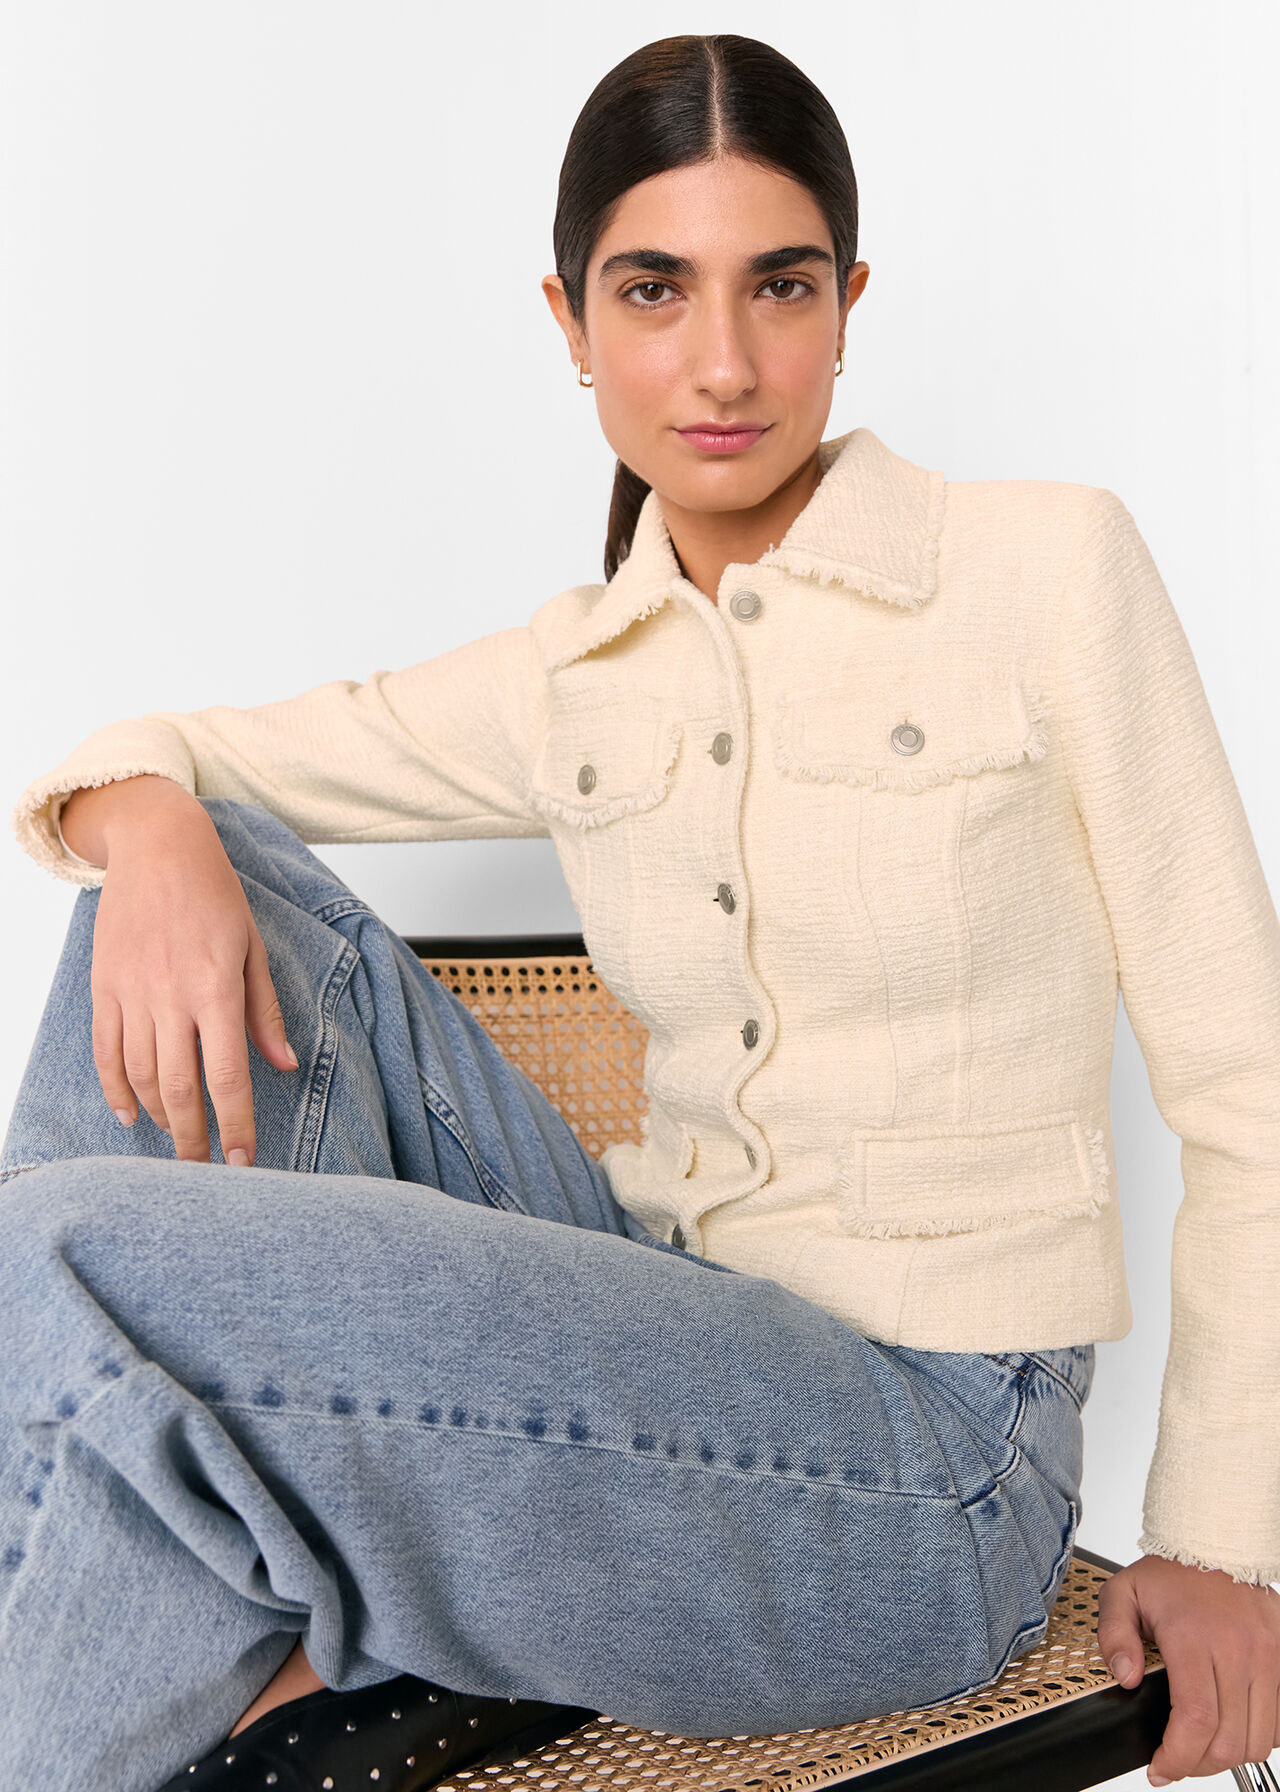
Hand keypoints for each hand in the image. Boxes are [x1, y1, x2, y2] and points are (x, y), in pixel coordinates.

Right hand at [79, 781, 297, 1164]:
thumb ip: (266, 1012)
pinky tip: (130, 1114)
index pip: (228, 1075)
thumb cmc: (214, 894)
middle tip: (204, 1174)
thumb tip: (285, 1066)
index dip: (236, 1125)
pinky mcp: (104, 987)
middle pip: (180, 1088)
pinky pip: (105, 1051)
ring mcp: (132, 993)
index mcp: (216, 988)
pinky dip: (116, 1089)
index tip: (243, 1162)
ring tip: (177, 1138)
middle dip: (193, 1139)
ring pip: (141, 1076)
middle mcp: (171, 996)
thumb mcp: (254, 947)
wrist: (158, 847)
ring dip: (160, 1116)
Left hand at [1096, 1552, 1279, 1782]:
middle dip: (1199, 1764)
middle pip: (1230, 1740)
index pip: (1195, 1718)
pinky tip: (1231, 1726)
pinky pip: (1279, 1721)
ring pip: (1260, 1738)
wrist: (1215, 1541)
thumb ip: (1114, 1635)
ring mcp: (1267, 1655)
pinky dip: (1257, 1736)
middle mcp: (1238, 1649)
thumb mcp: (1123, 1592)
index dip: (1178, 1757)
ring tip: (1202, 1746)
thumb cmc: (1170, 1572)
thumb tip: (1125, 1677)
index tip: (1159, 1769)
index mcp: (1193, 1636)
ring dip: (1230, 1755)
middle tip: (1176, 1760)